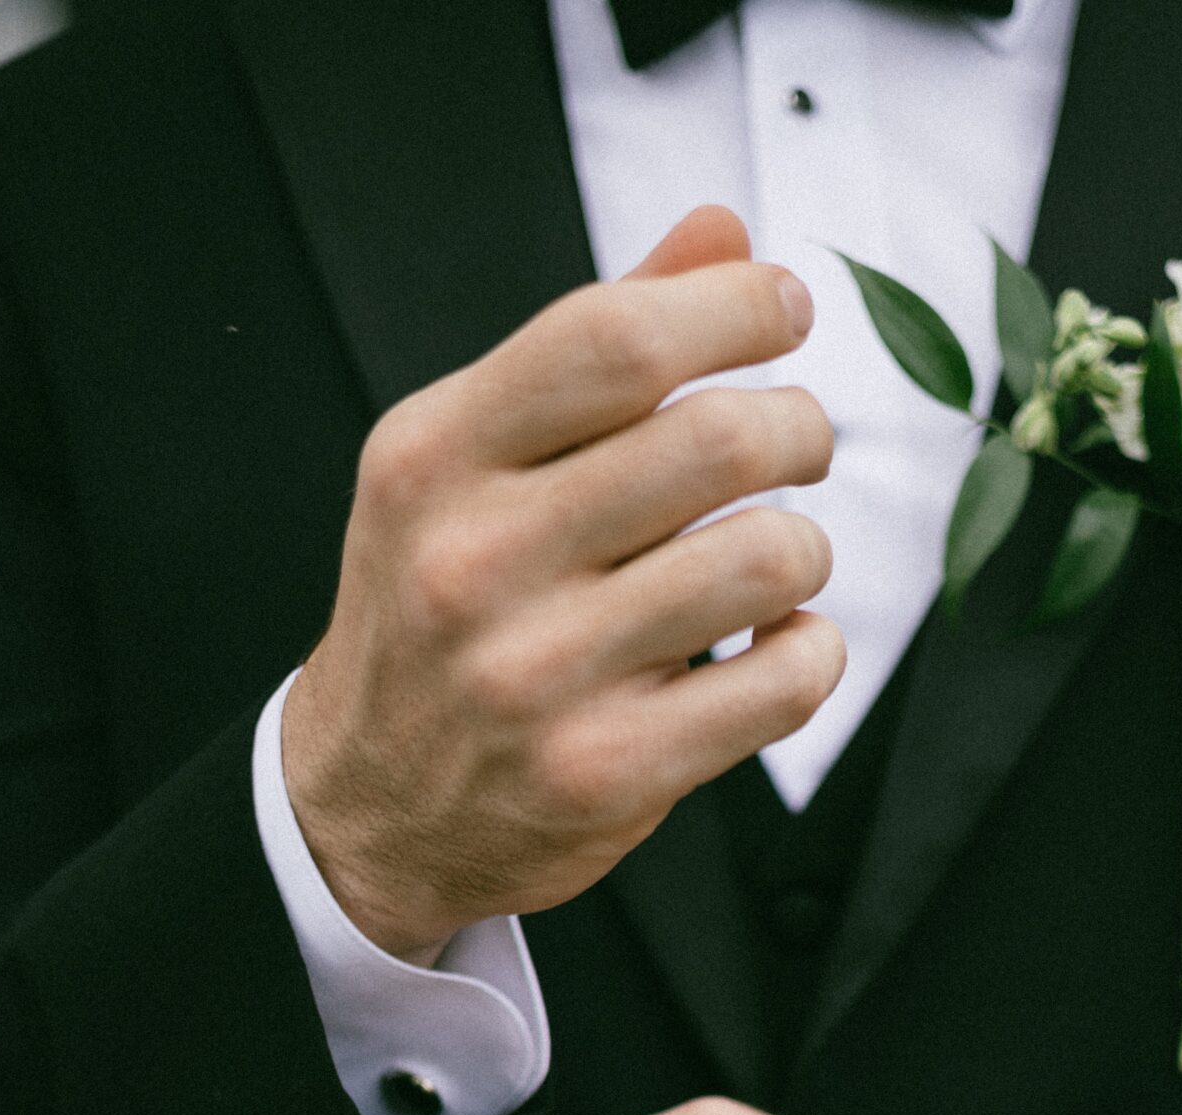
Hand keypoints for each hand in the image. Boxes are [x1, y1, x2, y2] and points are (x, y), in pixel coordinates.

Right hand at [282, 205, 842, 961]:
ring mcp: (540, 677)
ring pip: (768, 559)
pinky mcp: (607, 773)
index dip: (732, 307)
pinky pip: (784, 682)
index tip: (783, 310)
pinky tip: (774, 646)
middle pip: (715, 441)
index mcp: (435, 457)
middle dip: (798, 427)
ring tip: (775, 561)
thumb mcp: (468, 467)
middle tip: (799, 444)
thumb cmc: (442, 613)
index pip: (615, 340)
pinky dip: (811, 652)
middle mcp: (476, 562)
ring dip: (805, 548)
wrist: (370, 810)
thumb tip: (722, 236)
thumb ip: (588, 354)